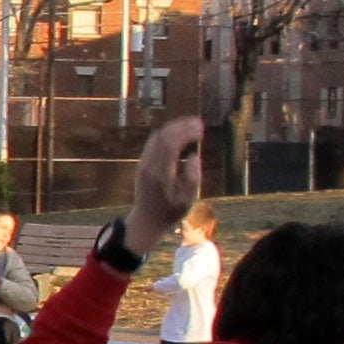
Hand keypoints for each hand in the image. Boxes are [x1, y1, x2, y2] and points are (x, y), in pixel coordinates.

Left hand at [125, 117, 203, 257]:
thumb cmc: (169, 213)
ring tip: (192, 124)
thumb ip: (193, 178)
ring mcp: (143, 163)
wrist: (145, 221)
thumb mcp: (186, 201)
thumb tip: (194, 155)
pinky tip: (179, 134)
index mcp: (160, 175)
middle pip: (163, 136)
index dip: (186, 133)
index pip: (171, 145)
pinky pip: (153, 142)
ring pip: (156, 137)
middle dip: (181, 126)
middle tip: (199, 123)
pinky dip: (167, 134)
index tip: (201, 130)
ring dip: (174, 127)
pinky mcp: (142, 163)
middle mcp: (149, 166)